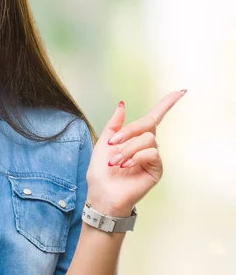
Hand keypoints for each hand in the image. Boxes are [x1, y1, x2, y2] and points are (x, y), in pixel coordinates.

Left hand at [85, 90, 186, 216]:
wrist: (102, 193)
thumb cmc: (101, 171)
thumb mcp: (103, 143)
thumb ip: (114, 124)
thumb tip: (122, 105)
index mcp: (134, 137)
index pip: (154, 117)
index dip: (167, 103)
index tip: (181, 91)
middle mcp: (147, 144)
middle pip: (148, 123)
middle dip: (128, 131)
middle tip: (113, 144)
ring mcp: (153, 157)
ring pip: (147, 138)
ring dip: (128, 148)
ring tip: (117, 161)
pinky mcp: (156, 169)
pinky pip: (152, 153)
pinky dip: (136, 157)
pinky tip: (127, 166)